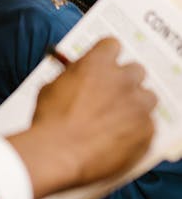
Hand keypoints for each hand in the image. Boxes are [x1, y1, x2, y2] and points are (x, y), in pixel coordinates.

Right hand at [7, 38, 155, 198]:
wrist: (58, 153)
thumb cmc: (49, 121)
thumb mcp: (52, 88)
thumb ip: (71, 77)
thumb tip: (75, 75)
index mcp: (98, 63)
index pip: (112, 45)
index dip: (106, 56)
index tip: (103, 66)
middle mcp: (123, 79)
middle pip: (136, 70)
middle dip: (125, 81)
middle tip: (111, 95)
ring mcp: (138, 105)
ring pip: (147, 97)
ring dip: (135, 105)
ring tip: (118, 120)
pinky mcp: (147, 130)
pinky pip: (148, 126)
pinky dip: (136, 131)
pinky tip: (118, 140)